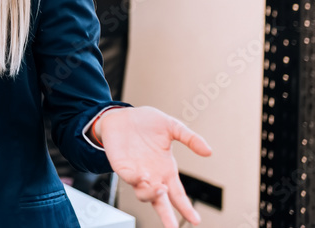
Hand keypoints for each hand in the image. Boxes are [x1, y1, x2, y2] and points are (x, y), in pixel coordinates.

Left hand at [98, 106, 211, 227]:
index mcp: (166, 170)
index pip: (178, 195)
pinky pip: (129, 179)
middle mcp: (153, 176)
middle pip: (161, 203)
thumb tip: (208, 151)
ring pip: (144, 194)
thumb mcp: (172, 126)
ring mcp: (137, 173)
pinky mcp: (122, 166)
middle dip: (167, 217)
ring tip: (160, 189)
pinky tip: (143, 177)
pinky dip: (136, 181)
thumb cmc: (146, 122)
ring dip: (152, 195)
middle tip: (172, 227)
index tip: (195, 220)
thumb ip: (190, 138)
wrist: (122, 115)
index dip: (186, 208)